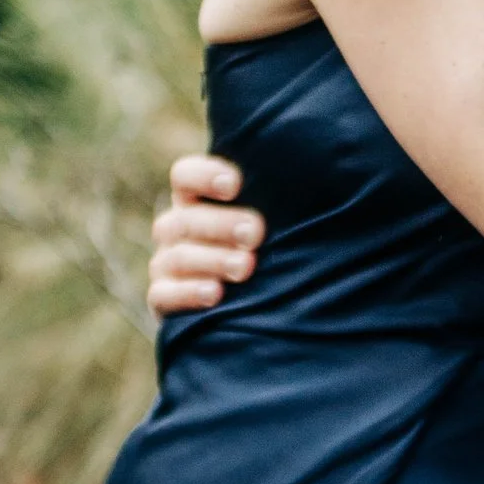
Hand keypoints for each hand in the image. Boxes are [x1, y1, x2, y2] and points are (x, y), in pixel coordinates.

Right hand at [150, 151, 263, 317]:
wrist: (248, 307)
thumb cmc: (266, 248)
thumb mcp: (270, 220)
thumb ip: (276, 201)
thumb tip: (321, 177)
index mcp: (195, 200)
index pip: (185, 176)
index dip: (204, 176)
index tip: (235, 185)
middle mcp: (176, 228)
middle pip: (186, 219)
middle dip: (221, 225)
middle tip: (255, 233)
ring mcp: (165, 263)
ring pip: (178, 256)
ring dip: (213, 260)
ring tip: (246, 266)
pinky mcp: (163, 298)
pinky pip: (164, 294)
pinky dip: (189, 293)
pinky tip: (215, 294)